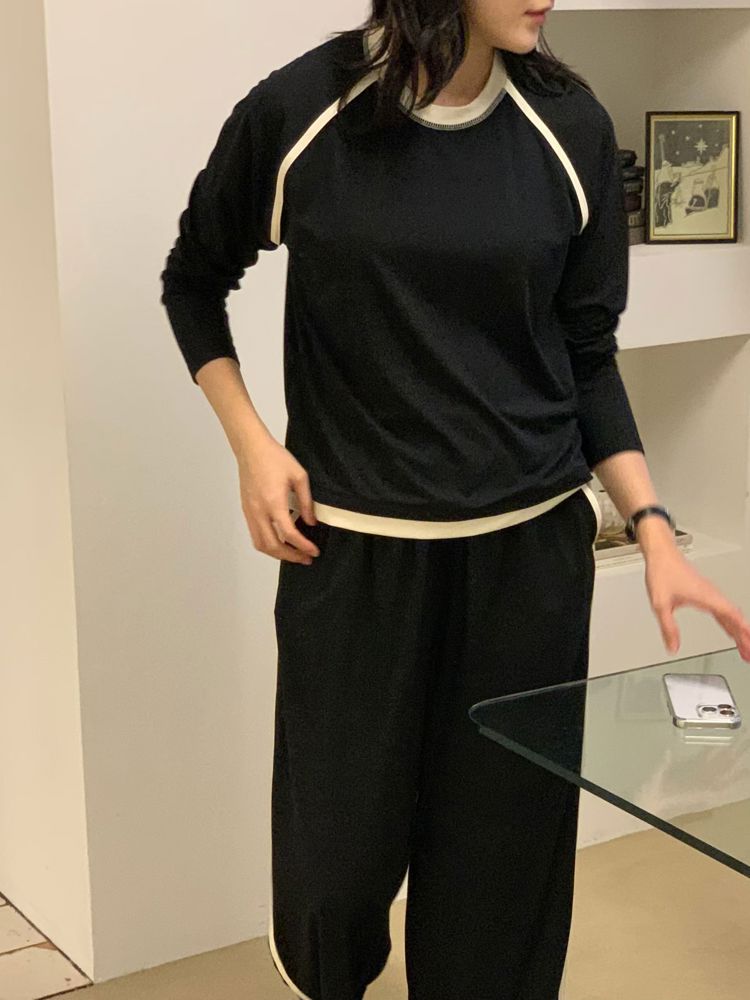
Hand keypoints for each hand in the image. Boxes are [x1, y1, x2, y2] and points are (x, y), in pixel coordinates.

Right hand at [236, 433, 319, 564]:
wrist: (251, 449)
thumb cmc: (275, 458)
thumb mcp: (299, 476)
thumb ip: (306, 502)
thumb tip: (311, 522)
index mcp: (274, 502)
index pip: (289, 534)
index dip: (303, 546)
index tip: (314, 551)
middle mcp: (259, 511)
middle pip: (273, 546)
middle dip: (291, 556)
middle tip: (306, 558)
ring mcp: (250, 512)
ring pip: (261, 544)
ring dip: (278, 554)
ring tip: (294, 554)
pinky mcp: (246, 511)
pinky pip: (255, 535)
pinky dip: (267, 545)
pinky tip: (280, 543)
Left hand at [643, 541, 749, 661]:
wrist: (661, 553)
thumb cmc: (662, 571)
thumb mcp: (660, 604)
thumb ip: (668, 628)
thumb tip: (672, 647)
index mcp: (705, 596)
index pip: (730, 615)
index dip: (742, 629)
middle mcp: (711, 594)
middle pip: (734, 618)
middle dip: (744, 637)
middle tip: (749, 653)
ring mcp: (710, 593)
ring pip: (730, 614)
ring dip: (739, 631)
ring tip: (744, 647)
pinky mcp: (705, 592)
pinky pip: (723, 610)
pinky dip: (730, 622)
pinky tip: (730, 630)